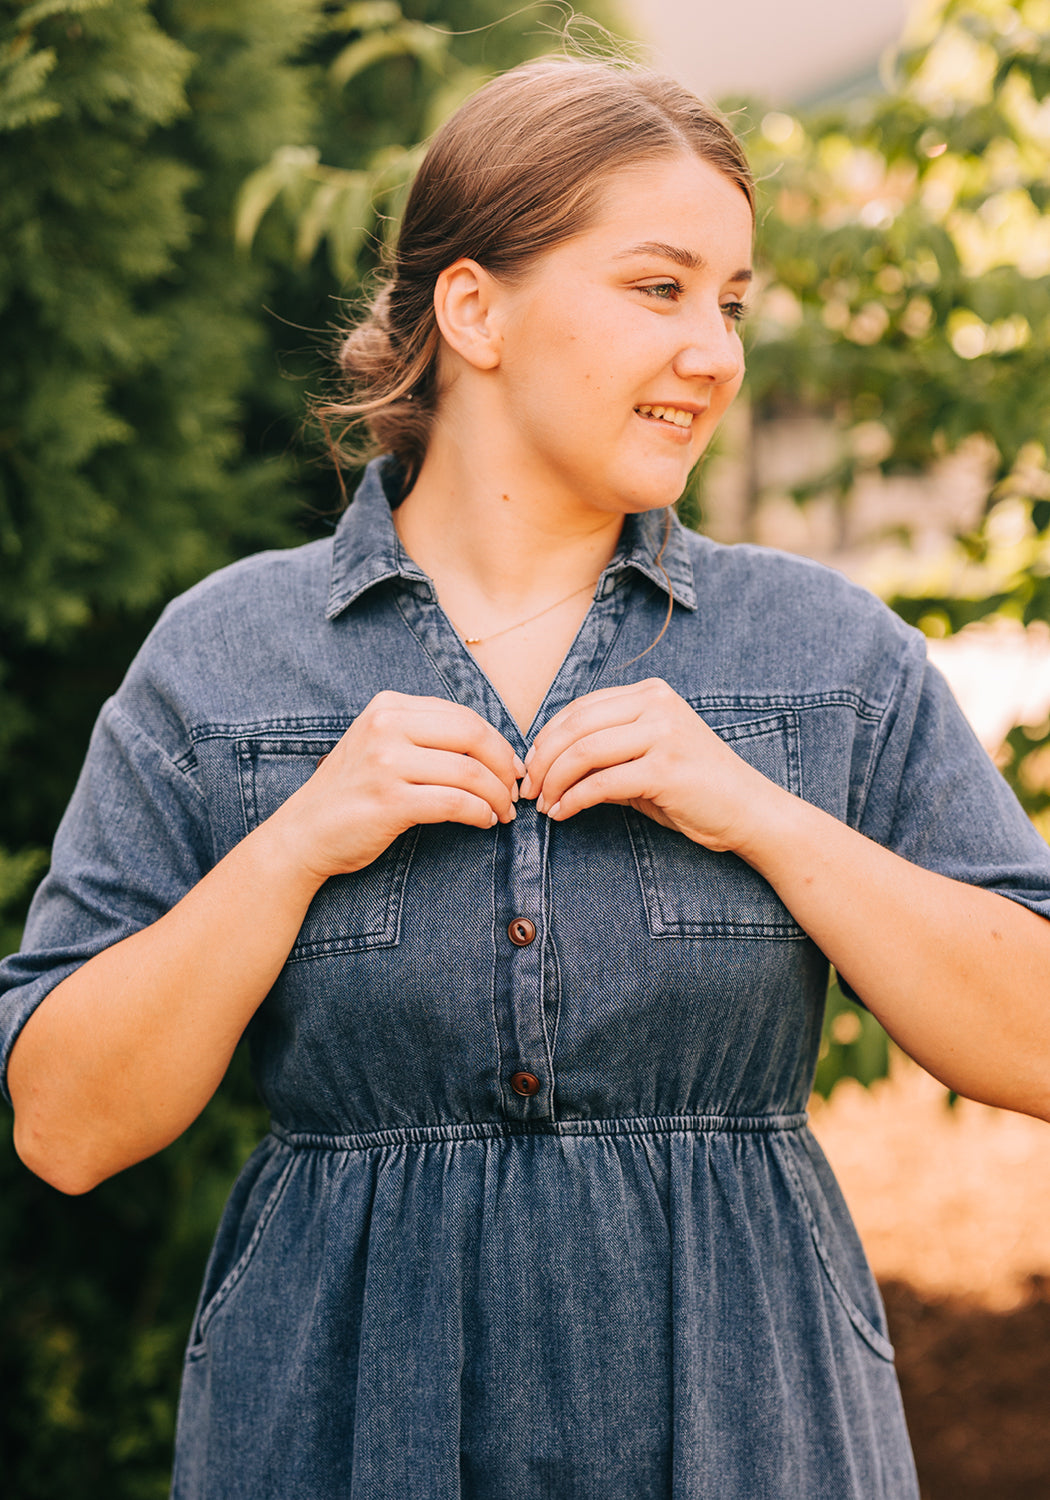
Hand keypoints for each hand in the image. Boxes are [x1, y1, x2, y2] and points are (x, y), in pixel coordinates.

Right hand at [269, 691, 523, 881]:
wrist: (303, 834)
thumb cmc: (351, 793)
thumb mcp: (380, 745)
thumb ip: (423, 735)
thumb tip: (492, 747)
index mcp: (388, 706)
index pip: (463, 716)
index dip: (498, 743)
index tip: (512, 767)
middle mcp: (386, 726)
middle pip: (472, 737)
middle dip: (505, 766)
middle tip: (515, 791)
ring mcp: (386, 763)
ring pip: (469, 772)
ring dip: (497, 796)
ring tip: (503, 813)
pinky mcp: (390, 801)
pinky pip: (455, 803)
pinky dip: (480, 813)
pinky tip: (483, 822)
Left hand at [520, 678, 776, 852]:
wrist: (750, 811)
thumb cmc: (696, 788)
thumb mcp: (647, 758)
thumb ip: (606, 752)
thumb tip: (549, 765)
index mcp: (651, 693)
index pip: (581, 707)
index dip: (547, 737)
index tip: (531, 767)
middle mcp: (657, 705)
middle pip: (576, 725)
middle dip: (543, 760)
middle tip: (528, 789)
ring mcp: (663, 734)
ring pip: (584, 751)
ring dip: (554, 781)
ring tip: (544, 804)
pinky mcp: (665, 769)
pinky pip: (602, 783)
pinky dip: (574, 800)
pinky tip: (564, 814)